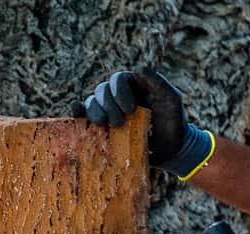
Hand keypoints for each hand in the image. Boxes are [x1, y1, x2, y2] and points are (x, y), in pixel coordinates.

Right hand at [73, 69, 213, 179]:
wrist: (171, 150)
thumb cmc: (173, 122)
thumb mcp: (171, 99)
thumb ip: (158, 82)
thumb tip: (137, 69)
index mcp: (133, 85)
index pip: (117, 79)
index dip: (119, 91)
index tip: (130, 109)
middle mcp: (117, 96)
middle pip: (101, 90)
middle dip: (108, 105)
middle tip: (119, 123)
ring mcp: (108, 112)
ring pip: (91, 102)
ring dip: (94, 112)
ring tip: (105, 125)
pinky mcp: (101, 128)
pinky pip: (83, 117)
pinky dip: (78, 113)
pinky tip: (77, 115)